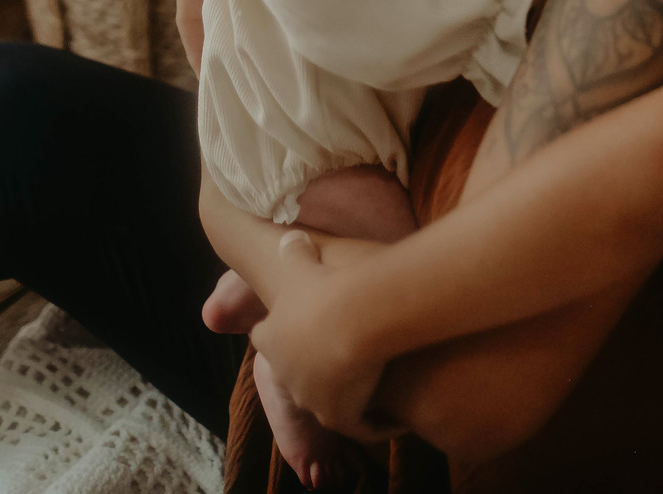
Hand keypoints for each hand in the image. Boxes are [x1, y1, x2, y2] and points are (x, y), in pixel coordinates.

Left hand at [251, 233, 395, 443]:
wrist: (352, 316)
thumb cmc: (326, 285)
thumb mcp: (303, 259)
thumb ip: (294, 251)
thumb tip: (288, 237)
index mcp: (271, 335)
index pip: (266, 337)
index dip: (282, 330)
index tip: (302, 323)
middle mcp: (285, 373)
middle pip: (294, 372)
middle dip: (313, 365)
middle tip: (342, 355)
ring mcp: (310, 398)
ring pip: (324, 400)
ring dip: (344, 392)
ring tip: (371, 383)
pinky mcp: (337, 416)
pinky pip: (359, 427)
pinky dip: (377, 424)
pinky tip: (396, 417)